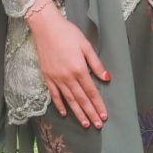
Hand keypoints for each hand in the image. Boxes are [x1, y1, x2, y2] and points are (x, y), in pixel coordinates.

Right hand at [26, 1, 109, 128]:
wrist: (46, 27)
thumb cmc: (68, 33)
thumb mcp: (86, 45)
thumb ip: (96, 64)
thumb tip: (107, 78)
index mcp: (79, 69)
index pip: (91, 91)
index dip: (98, 105)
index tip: (104, 116)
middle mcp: (68, 77)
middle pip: (81, 99)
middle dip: (90, 113)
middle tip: (98, 126)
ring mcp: (56, 78)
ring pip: (69, 100)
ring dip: (78, 113)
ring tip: (85, 125)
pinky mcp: (47, 76)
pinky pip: (54, 94)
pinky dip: (59, 105)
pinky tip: (64, 113)